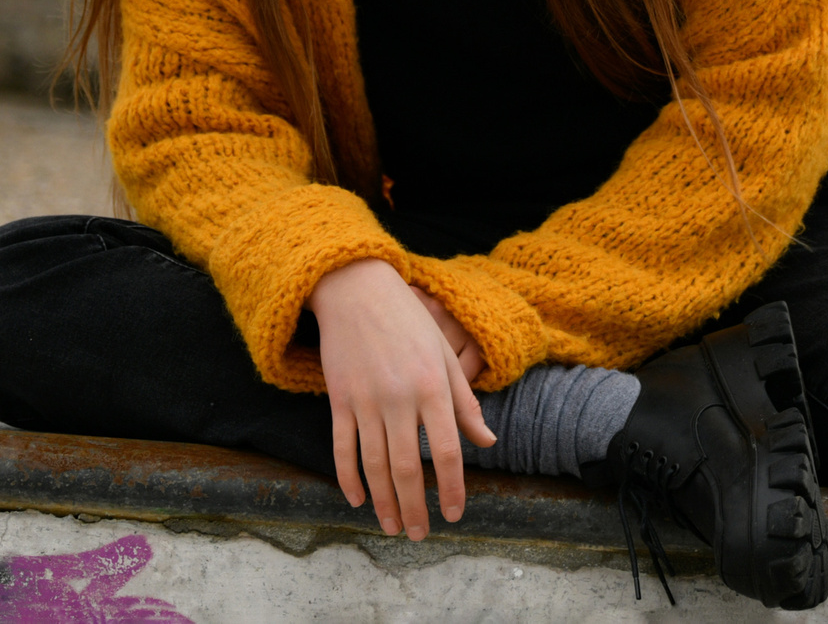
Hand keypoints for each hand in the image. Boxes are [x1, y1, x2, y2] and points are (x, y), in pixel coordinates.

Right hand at [309, 258, 495, 537]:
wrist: (357, 291)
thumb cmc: (410, 322)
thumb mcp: (446, 356)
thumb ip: (465, 403)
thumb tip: (487, 442)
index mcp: (433, 387)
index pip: (446, 450)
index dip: (451, 488)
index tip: (454, 515)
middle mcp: (399, 398)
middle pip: (407, 468)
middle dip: (414, 507)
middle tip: (421, 535)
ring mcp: (365, 401)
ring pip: (374, 466)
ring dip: (384, 502)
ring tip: (393, 527)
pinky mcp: (339, 400)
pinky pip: (343, 448)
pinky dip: (349, 478)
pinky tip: (358, 500)